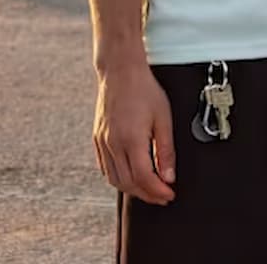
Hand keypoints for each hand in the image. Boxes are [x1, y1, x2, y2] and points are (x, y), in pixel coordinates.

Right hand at [93, 62, 175, 205]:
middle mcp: (113, 143)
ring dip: (132, 189)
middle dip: (147, 195)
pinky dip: (118, 178)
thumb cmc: (144, 90)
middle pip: (128, 183)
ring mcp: (103, 141)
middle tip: (162, 196)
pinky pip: (105, 167)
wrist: (120, 71)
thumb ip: (166, 150)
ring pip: (114, 179)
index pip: (144, 178)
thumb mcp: (163, 117)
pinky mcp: (97, 138)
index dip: (157, 192)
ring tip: (148, 188)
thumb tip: (169, 177)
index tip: (169, 195)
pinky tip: (130, 175)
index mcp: (131, 139)